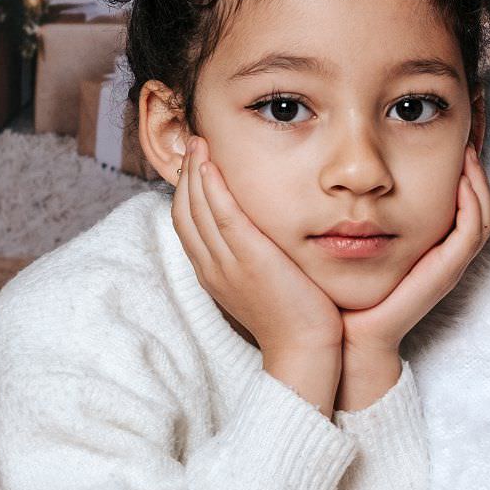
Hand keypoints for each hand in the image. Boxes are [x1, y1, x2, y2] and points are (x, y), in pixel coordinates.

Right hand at [171, 137, 341, 412]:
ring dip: (196, 171)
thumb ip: (251, 257)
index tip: (196, 162)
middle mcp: (211, 267)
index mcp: (212, 272)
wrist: (304, 349)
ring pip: (198, 209)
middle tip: (195, 141)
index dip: (187, 189)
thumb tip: (256, 233)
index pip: (186, 222)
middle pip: (185, 211)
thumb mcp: (262, 283)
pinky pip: (222, 217)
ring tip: (201, 143)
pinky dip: (213, 189)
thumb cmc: (293, 317)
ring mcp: (226, 264)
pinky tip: (212, 165)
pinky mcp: (249, 259)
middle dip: (187, 173)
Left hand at [336, 146, 489, 410]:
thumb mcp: (337, 238)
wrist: (342, 338)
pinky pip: (471, 232)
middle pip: (474, 200)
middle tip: (466, 130)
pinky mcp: (444, 273)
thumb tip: (323, 166)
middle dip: (473, 166)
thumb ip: (340, 208)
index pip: (449, 196)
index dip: (453, 165)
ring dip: (478, 179)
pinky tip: (462, 177)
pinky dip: (473, 203)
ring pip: (480, 213)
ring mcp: (445, 263)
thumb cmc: (335, 288)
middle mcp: (439, 252)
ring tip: (468, 148)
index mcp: (420, 242)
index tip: (440, 132)